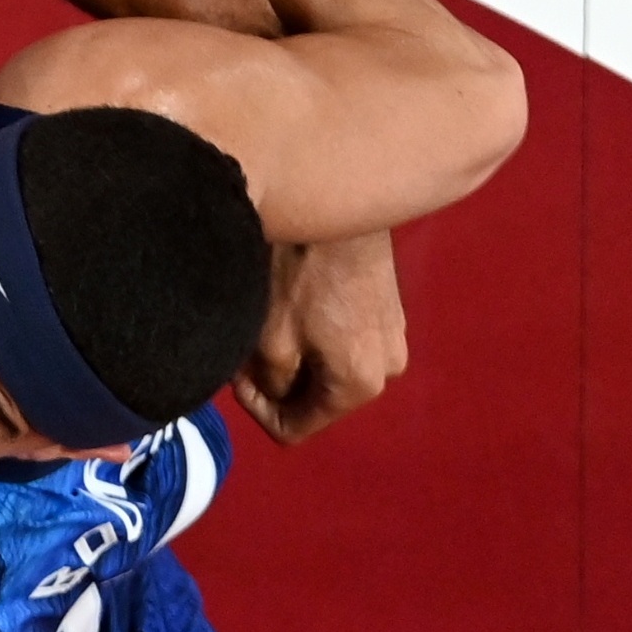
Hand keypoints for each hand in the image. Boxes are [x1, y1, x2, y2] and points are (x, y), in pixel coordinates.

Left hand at [234, 232, 407, 443]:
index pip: (295, 428)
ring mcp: (393, 339)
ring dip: (292, 359)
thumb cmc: (298, 271)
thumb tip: (277, 393)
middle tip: (246, 352)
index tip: (238, 376)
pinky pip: (343, 345)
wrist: (335, 202)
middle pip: (313, 400)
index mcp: (360, 385)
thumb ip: (272, 386)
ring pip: (326, 372)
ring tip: (266, 328)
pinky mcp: (389, 313)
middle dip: (274, 383)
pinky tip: (290, 309)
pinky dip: (312, 338)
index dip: (257, 409)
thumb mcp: (269, 342)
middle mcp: (388, 369)